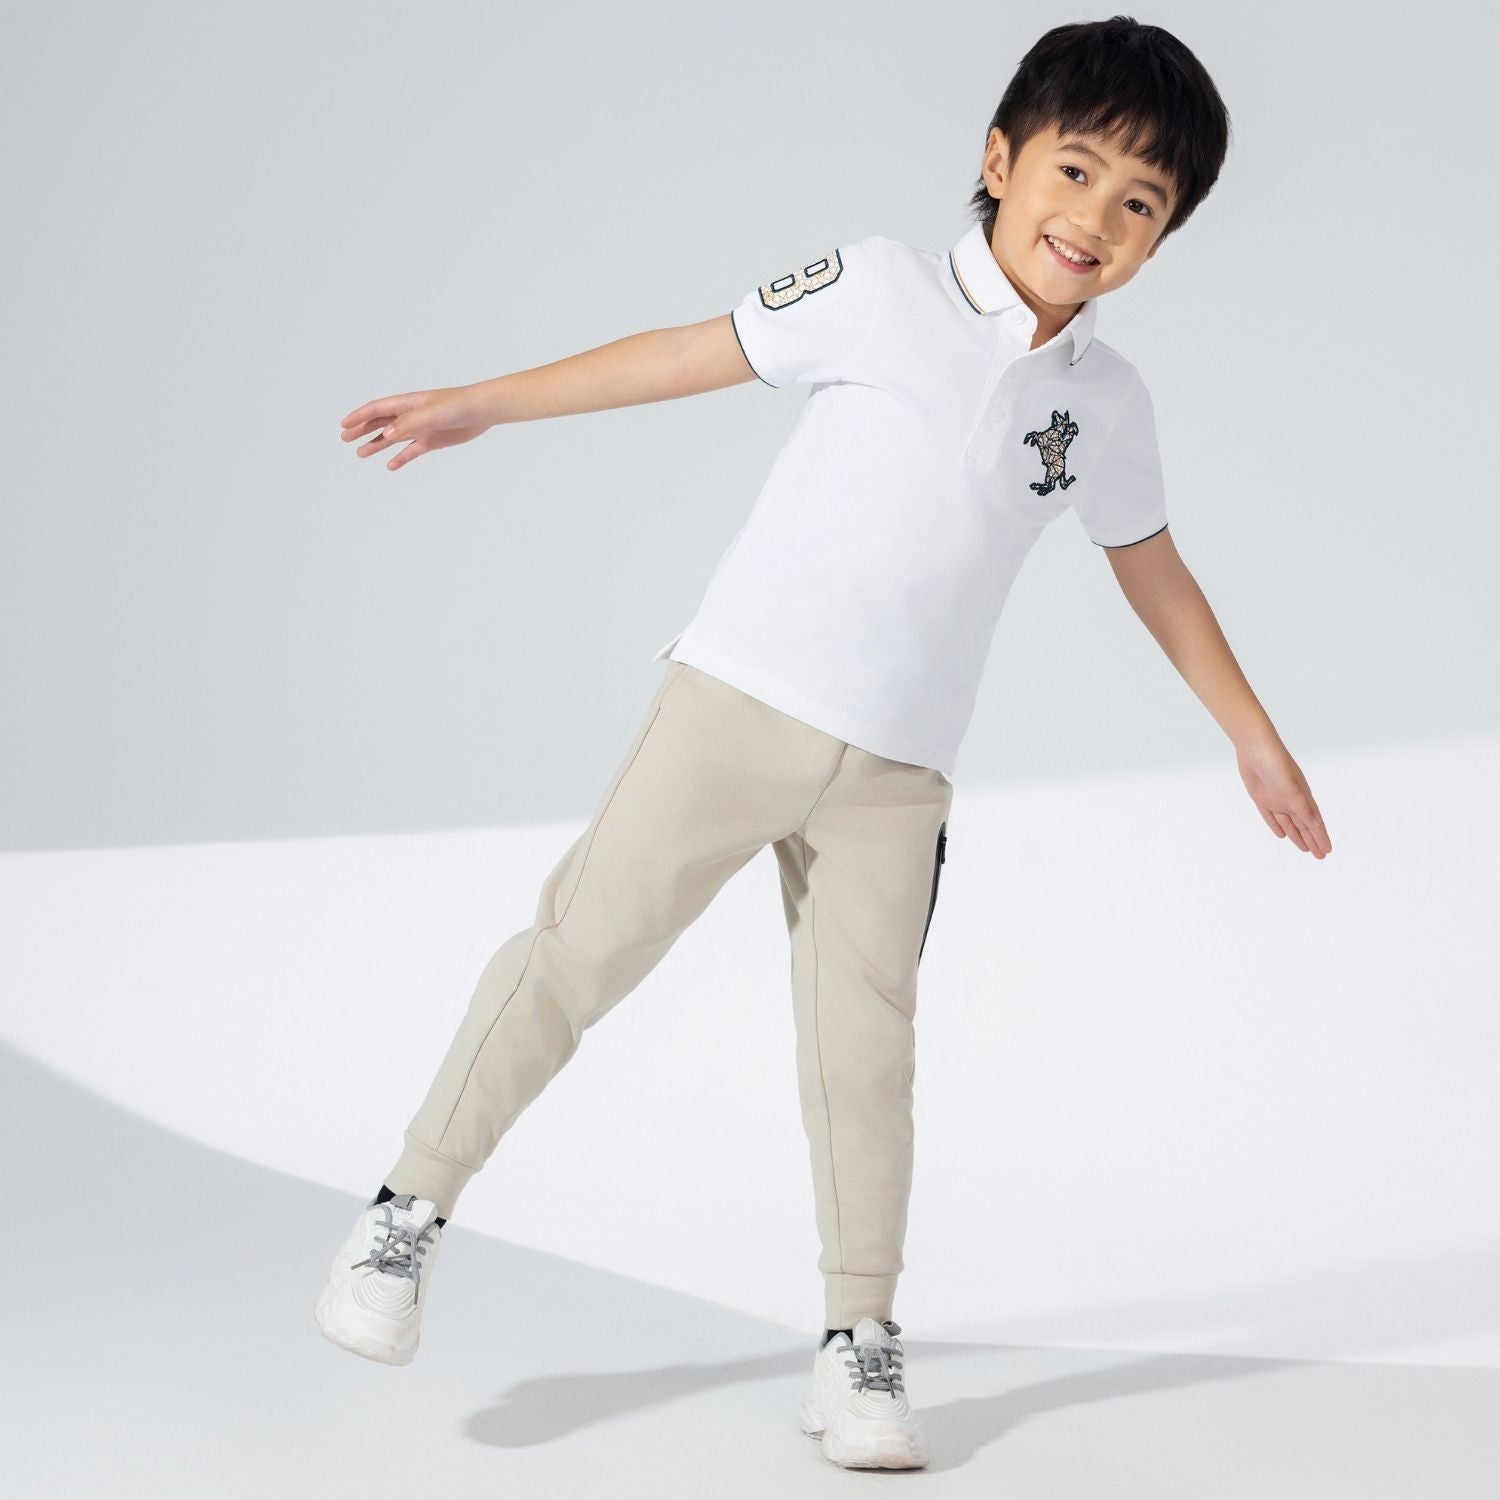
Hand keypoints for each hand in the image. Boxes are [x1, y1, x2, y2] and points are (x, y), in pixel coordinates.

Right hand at [340, 385, 492, 469]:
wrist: (480, 412)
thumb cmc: (456, 406)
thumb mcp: (430, 415)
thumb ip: (407, 424)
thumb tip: (386, 433)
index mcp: (407, 403)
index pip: (377, 409)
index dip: (360, 416)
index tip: (344, 425)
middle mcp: (411, 415)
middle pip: (380, 422)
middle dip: (362, 429)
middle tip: (345, 438)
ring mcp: (421, 428)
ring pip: (393, 437)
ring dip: (377, 444)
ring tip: (360, 453)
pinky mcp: (432, 440)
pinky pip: (412, 450)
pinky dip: (401, 457)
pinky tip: (390, 466)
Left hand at [1236, 740, 1332, 857]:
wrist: (1255, 748)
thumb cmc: (1277, 764)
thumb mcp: (1291, 788)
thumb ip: (1302, 807)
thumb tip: (1315, 824)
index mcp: (1303, 798)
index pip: (1315, 823)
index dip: (1321, 838)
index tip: (1328, 851)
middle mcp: (1292, 801)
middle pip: (1304, 826)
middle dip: (1313, 841)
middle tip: (1320, 856)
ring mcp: (1277, 800)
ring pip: (1290, 824)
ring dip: (1297, 836)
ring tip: (1306, 849)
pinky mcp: (1262, 798)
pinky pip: (1271, 817)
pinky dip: (1277, 826)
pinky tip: (1282, 835)